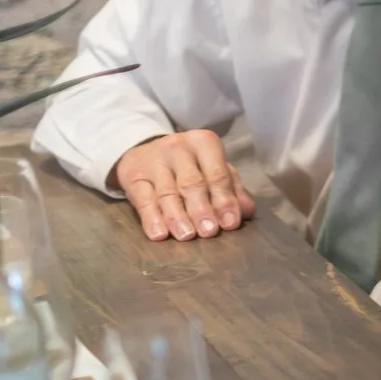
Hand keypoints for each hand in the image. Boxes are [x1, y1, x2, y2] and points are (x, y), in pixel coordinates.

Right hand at [111, 129, 254, 241]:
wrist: (144, 152)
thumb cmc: (187, 164)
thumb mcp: (211, 168)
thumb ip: (231, 188)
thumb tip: (247, 211)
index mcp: (203, 143)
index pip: (217, 173)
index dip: (224, 200)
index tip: (230, 223)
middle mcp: (177, 148)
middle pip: (191, 183)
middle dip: (202, 209)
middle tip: (209, 232)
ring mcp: (153, 162)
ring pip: (167, 193)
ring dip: (177, 217)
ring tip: (187, 236)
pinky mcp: (133, 177)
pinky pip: (143, 201)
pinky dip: (151, 219)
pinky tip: (159, 234)